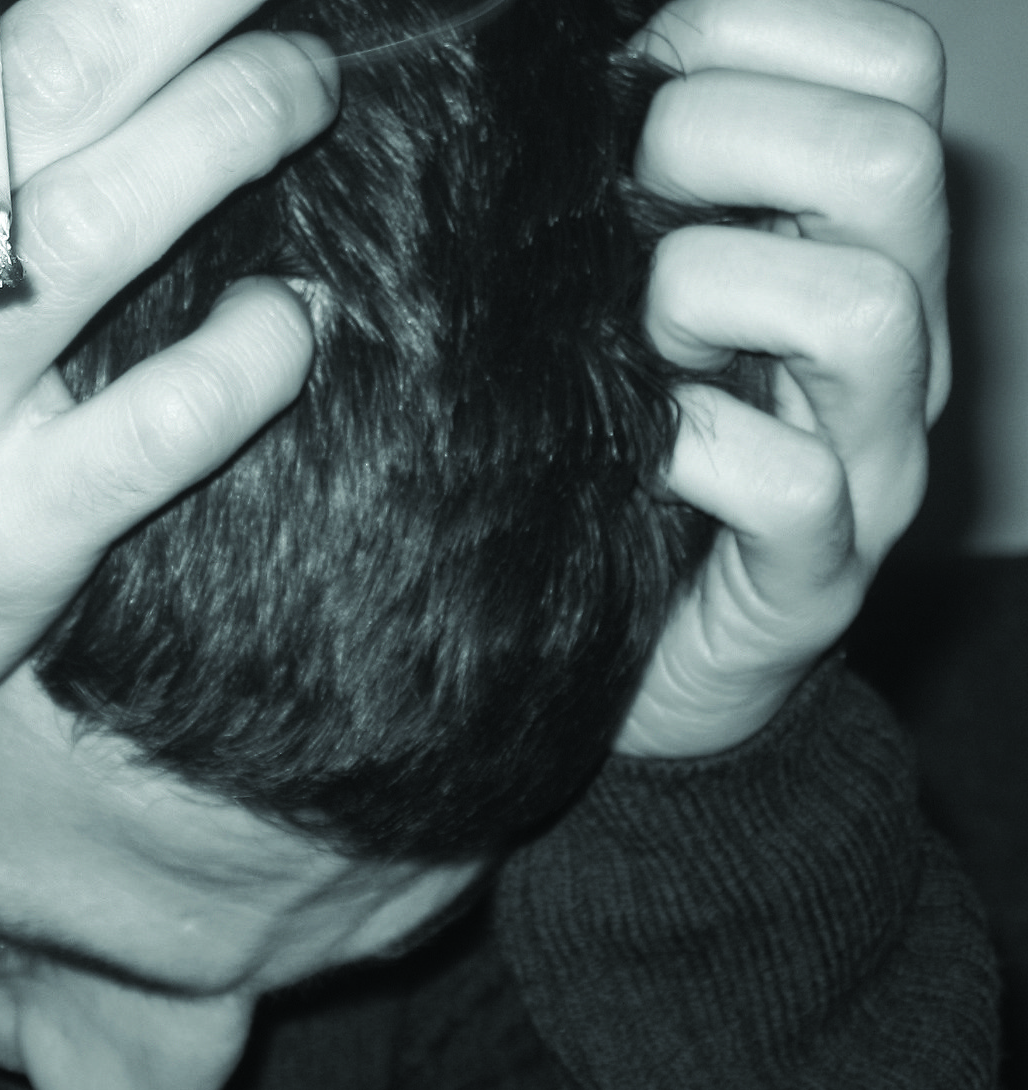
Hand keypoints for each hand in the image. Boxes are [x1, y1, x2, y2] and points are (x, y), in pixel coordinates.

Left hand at [615, 0, 945, 757]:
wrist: (657, 658)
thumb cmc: (630, 447)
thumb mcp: (640, 291)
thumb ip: (638, 182)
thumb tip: (566, 54)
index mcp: (855, 237)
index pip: (887, 69)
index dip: (756, 28)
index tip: (638, 68)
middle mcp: (891, 333)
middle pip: (889, 159)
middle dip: (722, 140)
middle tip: (622, 197)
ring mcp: (869, 458)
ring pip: (865, 307)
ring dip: (709, 290)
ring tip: (635, 335)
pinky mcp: (813, 575)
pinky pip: (796, 486)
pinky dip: (700, 450)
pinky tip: (638, 450)